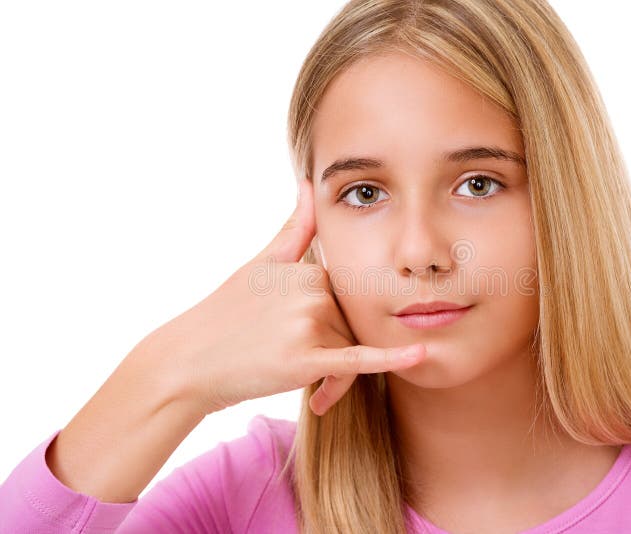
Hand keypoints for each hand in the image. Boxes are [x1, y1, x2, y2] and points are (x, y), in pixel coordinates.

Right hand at [145, 178, 424, 416]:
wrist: (187, 361)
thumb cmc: (225, 313)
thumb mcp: (261, 263)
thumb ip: (294, 229)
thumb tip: (308, 183)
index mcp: (309, 270)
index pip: (348, 301)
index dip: (337, 328)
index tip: (312, 347)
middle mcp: (312, 291)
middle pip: (352, 329)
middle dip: (338, 358)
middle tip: (313, 382)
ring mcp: (307, 323)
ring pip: (351, 355)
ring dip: (337, 382)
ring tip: (314, 396)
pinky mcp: (304, 359)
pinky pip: (359, 360)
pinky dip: (391, 358)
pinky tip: (421, 355)